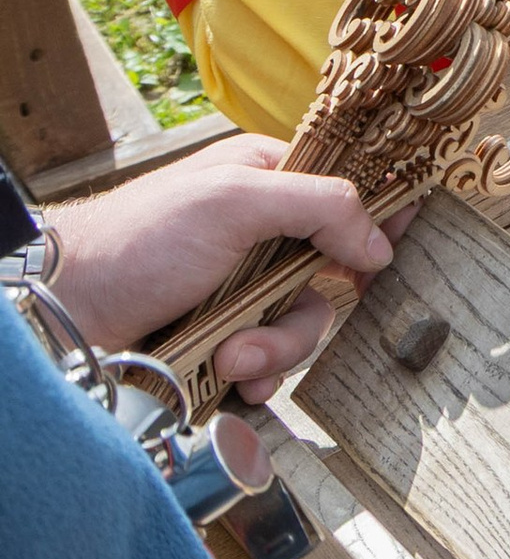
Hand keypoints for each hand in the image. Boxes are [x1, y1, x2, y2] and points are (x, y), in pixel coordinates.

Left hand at [50, 134, 395, 399]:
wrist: (68, 309)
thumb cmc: (136, 240)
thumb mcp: (234, 202)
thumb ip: (318, 207)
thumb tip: (380, 241)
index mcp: (267, 181)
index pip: (344, 192)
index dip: (376, 220)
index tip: (392, 249)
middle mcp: (260, 234)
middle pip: (330, 276)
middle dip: (303, 312)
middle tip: (273, 321)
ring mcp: (241, 287)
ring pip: (301, 325)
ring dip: (273, 350)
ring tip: (229, 357)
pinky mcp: (224, 334)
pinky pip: (271, 362)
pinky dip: (258, 375)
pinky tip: (233, 378)